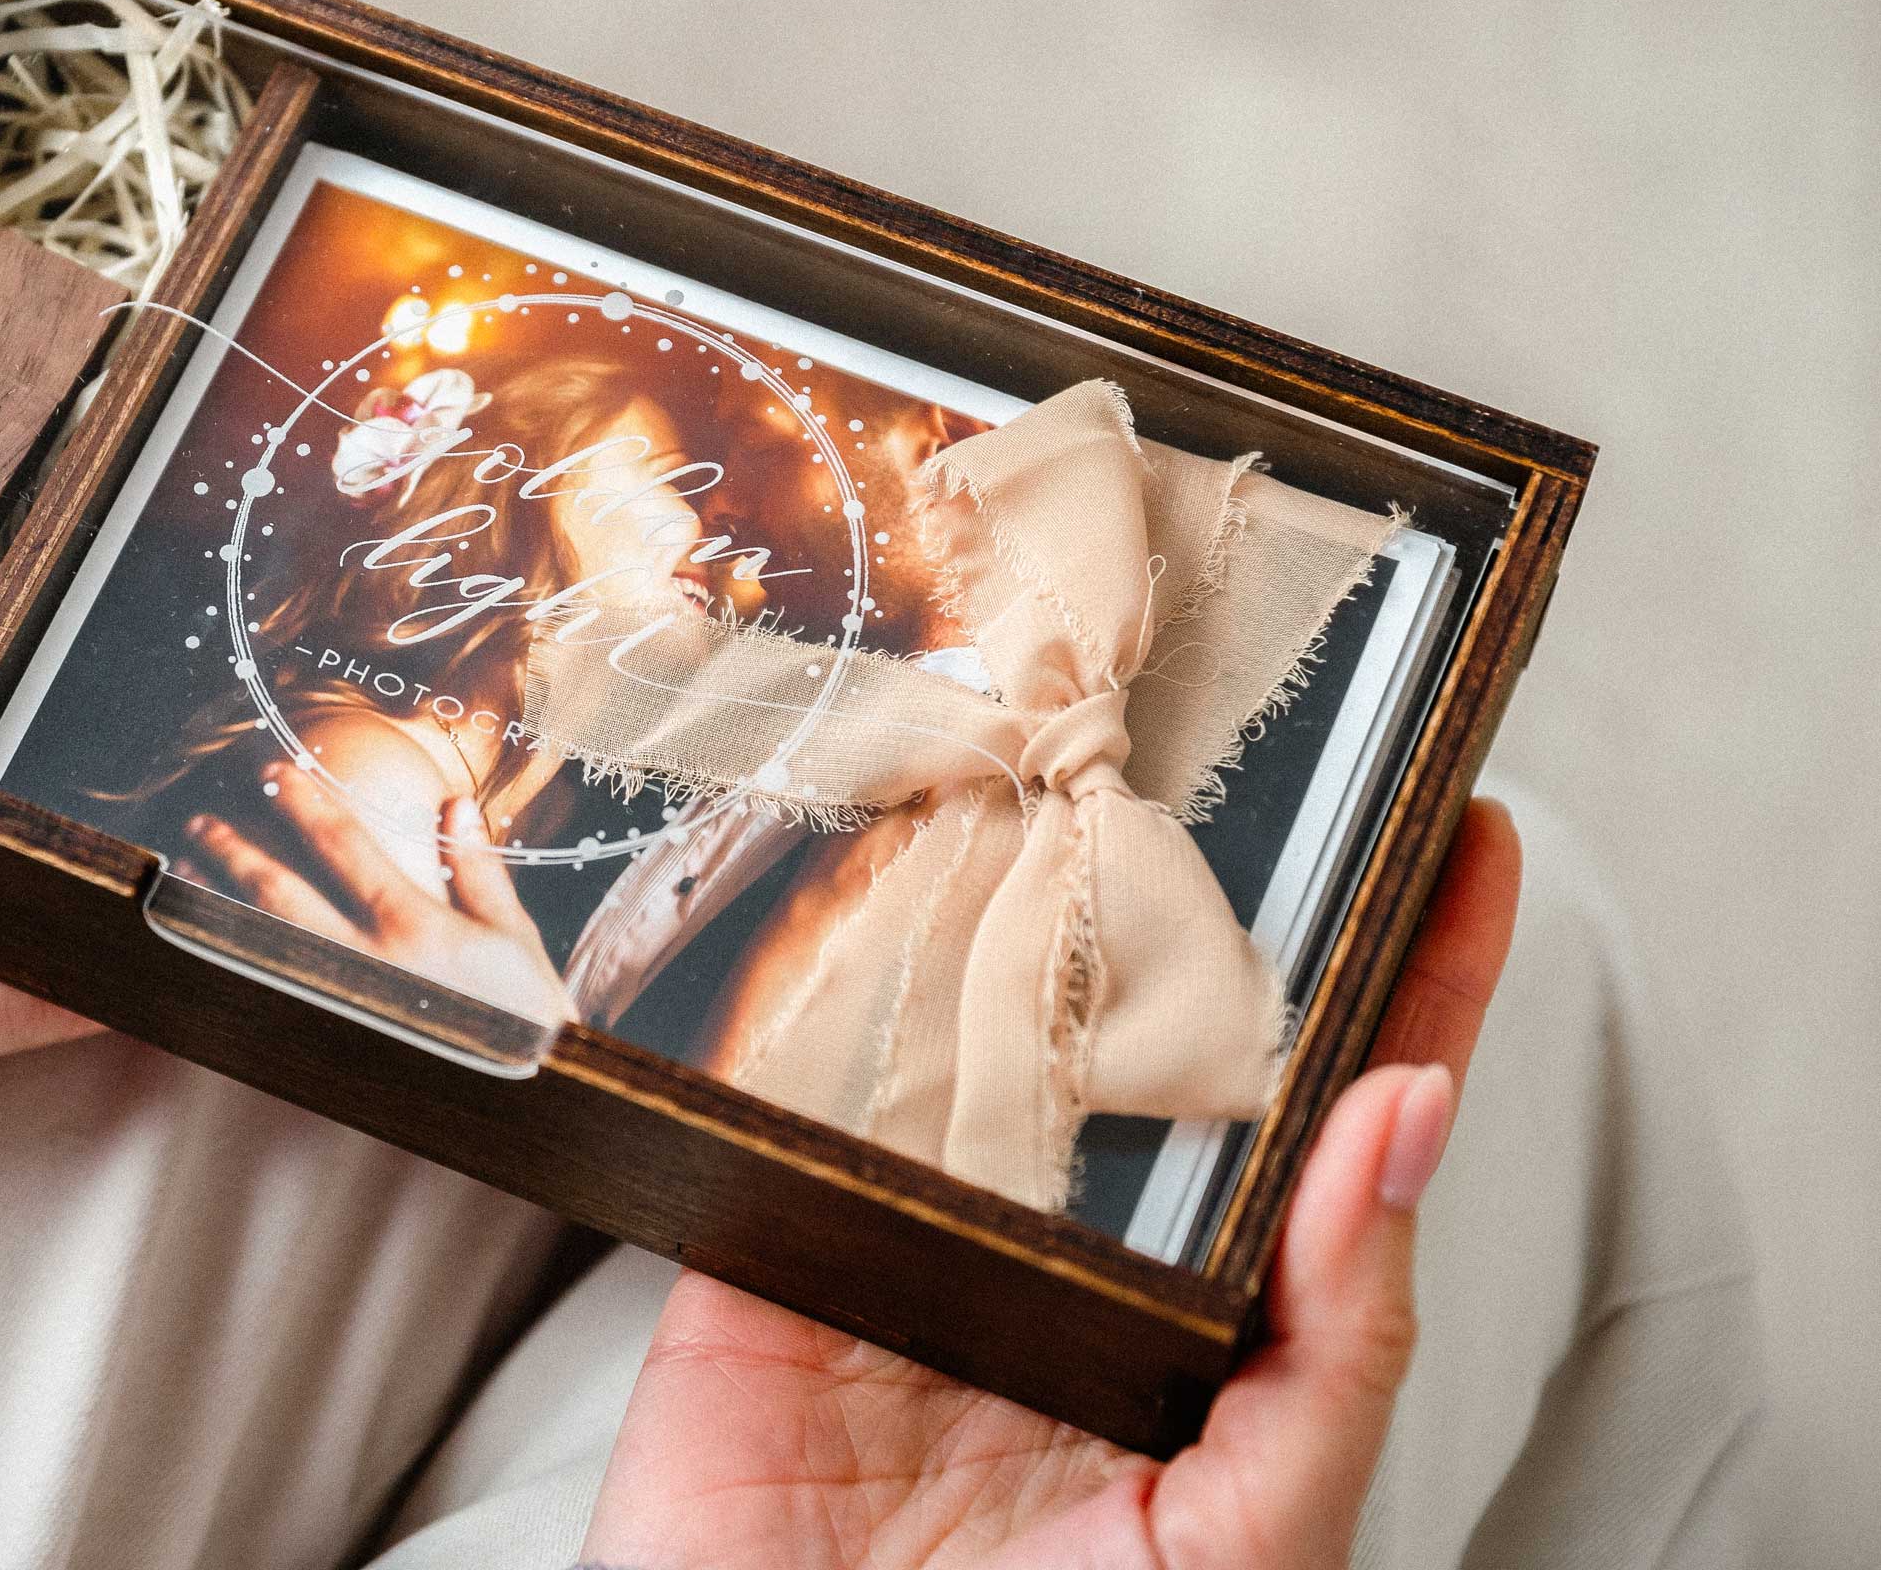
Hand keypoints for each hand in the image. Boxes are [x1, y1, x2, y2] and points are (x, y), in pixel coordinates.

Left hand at [177, 764, 580, 1028]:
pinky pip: (267, 998)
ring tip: (184, 870)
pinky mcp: (326, 1044)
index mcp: (413, 924)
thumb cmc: (525, 1016)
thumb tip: (455, 804)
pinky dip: (230, 966)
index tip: (274, 772)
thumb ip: (476, 867)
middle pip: (280, 893)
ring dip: (216, 903)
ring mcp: (339, 1008)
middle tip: (200, 821)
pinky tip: (205, 944)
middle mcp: (365, 962)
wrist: (526, 1105)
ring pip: (259, 944)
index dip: (304, 802)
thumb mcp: (513, 935)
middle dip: (235, 851)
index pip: (344, 844)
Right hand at [583, 796, 1523, 1569]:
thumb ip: (1338, 1350)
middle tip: (1264, 753)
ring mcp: (919, 1231)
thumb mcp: (1248, 1541)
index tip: (1473, 838)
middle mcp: (1069, 1256)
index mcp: (1198, 1324)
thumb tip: (1408, 1121)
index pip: (1330, 1122)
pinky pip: (804, 1081)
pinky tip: (877, 888)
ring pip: (983, 1030)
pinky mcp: (772, 1231)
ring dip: (1023, 905)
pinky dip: (830, 982)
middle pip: (1159, 1040)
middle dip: (1211, 894)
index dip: (1412, 981)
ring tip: (1083, 770)